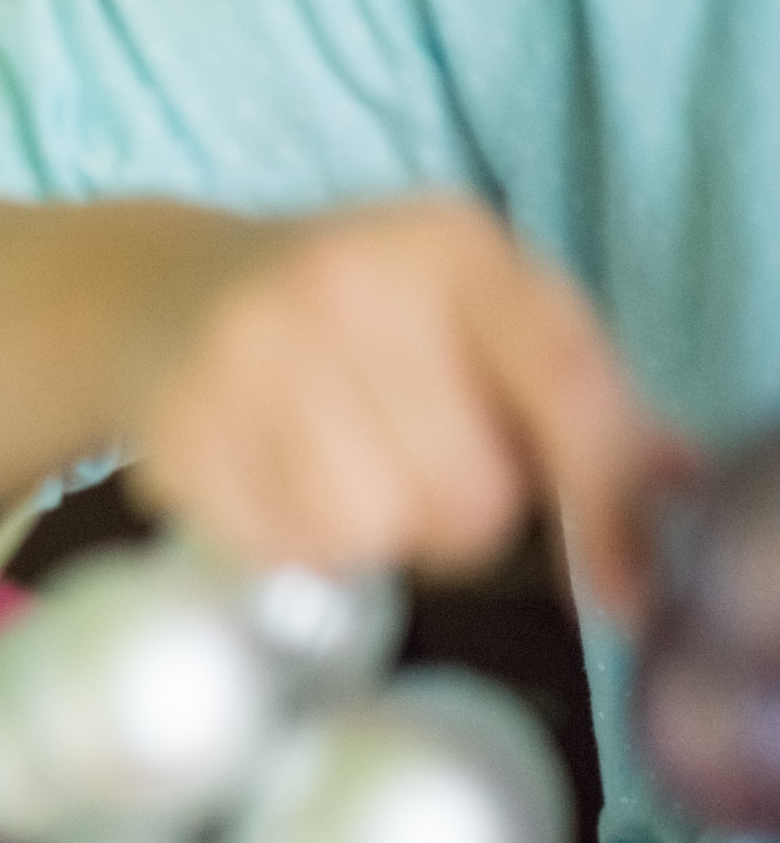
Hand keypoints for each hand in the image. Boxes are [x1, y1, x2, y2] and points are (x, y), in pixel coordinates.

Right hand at [127, 198, 690, 623]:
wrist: (164, 293)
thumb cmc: (346, 315)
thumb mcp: (469, 310)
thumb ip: (576, 395)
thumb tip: (678, 486)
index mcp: (450, 248)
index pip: (566, 385)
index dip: (604, 503)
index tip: (621, 594)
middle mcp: (349, 284)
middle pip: (467, 494)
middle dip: (457, 513)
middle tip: (413, 469)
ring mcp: (252, 353)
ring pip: (369, 532)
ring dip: (369, 533)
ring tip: (340, 473)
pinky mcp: (182, 425)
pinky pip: (281, 548)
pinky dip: (290, 541)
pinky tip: (275, 481)